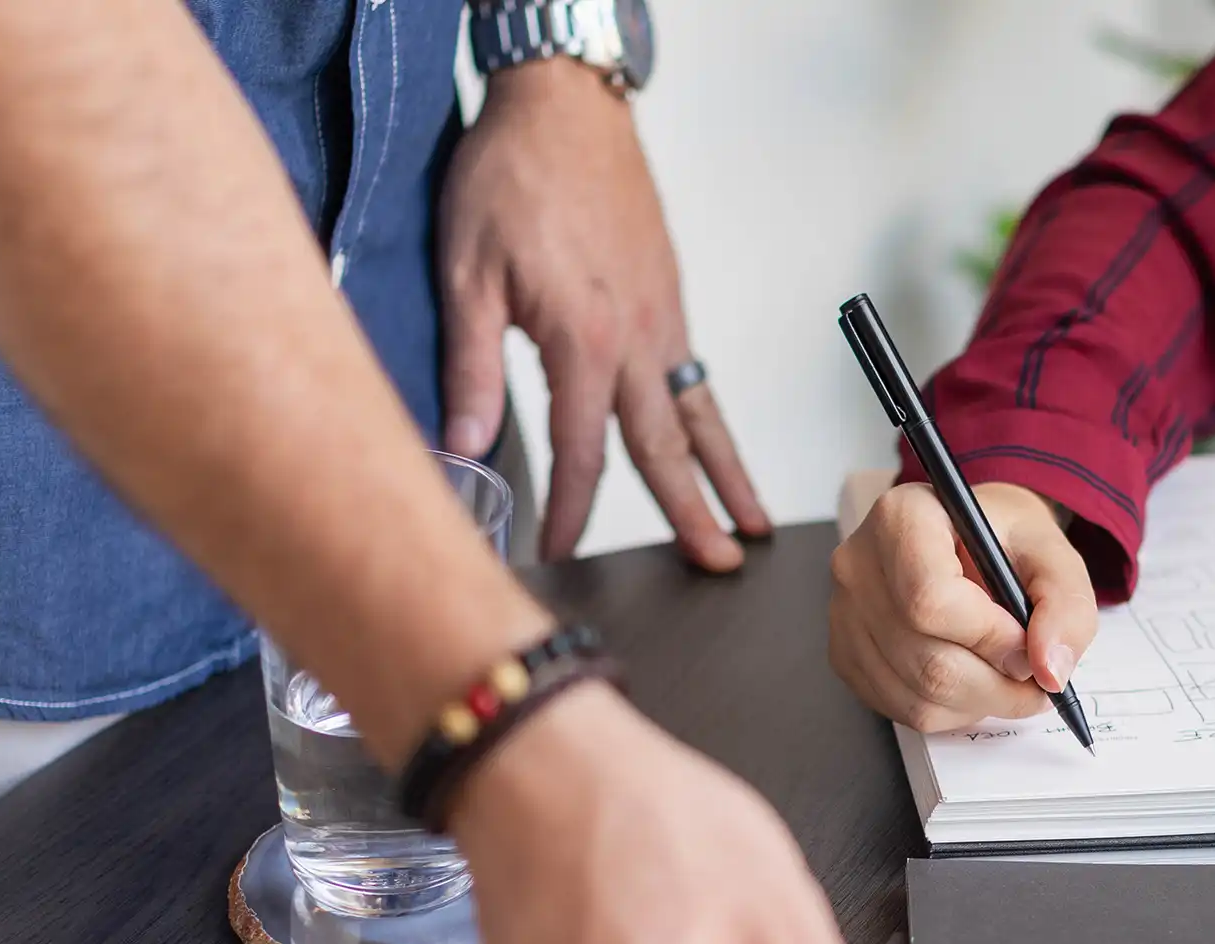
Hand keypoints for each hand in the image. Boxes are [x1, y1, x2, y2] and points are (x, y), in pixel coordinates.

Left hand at [438, 59, 769, 565]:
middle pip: (668, 446)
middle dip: (693, 513)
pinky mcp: (669, 300)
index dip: (573, 511)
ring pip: (701, 413)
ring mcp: (663, 318)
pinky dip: (713, 421)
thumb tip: (462, 444)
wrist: (563, 107)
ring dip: (727, 474)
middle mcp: (637, 337)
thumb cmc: (510, 177)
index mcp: (584, 339)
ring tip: (751, 525)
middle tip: (719, 565)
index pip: (584, 451)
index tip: (561, 552)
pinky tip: (715, 447)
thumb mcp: (467, 273)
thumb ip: (471, 366)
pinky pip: (697, 376)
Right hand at [828, 481, 1097, 729]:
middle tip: (1033, 674)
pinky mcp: (846, 655)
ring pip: (918, 695)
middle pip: (927, 661)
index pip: (931, 600)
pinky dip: (951, 710)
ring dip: (979, 702)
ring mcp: (844, 615)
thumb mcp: (1051, 554)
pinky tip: (970, 678)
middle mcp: (859, 566)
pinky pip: (903, 710)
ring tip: (1005, 674)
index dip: (989, 637)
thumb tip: (1050, 670)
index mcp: (902, 520)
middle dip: (996, 683)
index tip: (1026, 641)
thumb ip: (1064, 605)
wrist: (970, 540)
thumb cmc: (1003, 540)